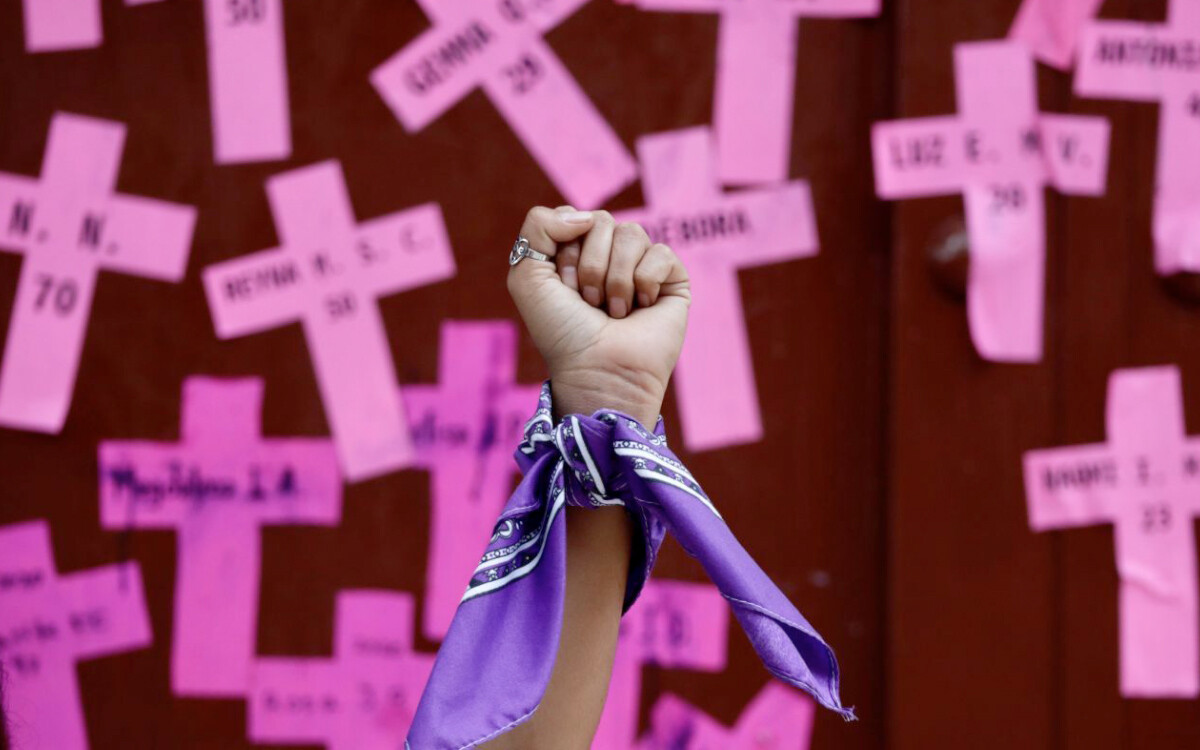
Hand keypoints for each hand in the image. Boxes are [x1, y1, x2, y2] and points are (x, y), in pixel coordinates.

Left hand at [506, 206, 690, 425]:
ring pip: (631, 234)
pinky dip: (644, 283)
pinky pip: (661, 253)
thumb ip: (538, 225)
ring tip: (614, 311)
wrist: (597, 370)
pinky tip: (641, 309)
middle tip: (589, 303)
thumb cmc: (562, 332)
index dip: (565, 251)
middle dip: (590, 266)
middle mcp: (609, 256)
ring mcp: (641, 266)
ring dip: (615, 279)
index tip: (563, 288)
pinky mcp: (672, 280)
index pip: (574, 217)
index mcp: (576, 252)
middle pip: (602, 220)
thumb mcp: (527, 275)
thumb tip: (587, 215)